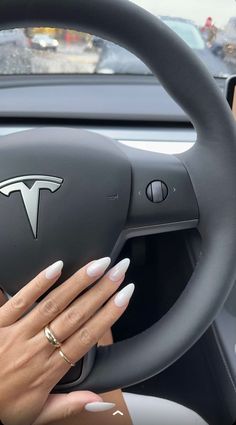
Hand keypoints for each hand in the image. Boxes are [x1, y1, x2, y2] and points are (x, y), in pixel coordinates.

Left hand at [0, 257, 132, 424]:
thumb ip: (71, 405)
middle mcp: (37, 348)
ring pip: (54, 303)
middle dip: (102, 290)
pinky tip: (57, 266)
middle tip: (119, 270)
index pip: (88, 336)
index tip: (125, 295)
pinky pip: (21, 299)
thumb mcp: (38, 415)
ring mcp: (18, 333)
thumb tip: (101, 402)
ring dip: (78, 282)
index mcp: (49, 371)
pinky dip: (40, 281)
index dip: (110, 314)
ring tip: (97, 265)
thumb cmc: (1, 408)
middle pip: (77, 314)